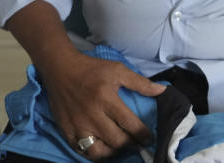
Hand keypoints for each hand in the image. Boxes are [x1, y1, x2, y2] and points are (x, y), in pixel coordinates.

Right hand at [37, 50, 165, 159]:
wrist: (61, 69)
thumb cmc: (92, 69)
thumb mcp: (118, 70)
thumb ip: (140, 83)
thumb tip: (162, 90)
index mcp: (106, 99)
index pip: (129, 124)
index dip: (142, 135)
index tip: (149, 139)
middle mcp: (92, 115)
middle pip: (116, 140)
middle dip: (131, 145)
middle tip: (137, 144)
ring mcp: (77, 125)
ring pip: (98, 151)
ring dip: (113, 153)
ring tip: (121, 149)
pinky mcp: (66, 131)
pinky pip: (80, 151)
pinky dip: (94, 154)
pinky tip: (103, 149)